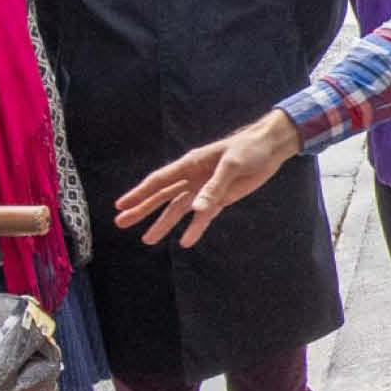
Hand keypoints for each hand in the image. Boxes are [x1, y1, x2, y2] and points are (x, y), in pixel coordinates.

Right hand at [115, 111, 302, 247]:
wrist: (269, 149)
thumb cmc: (248, 149)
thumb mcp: (232, 164)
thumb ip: (214, 187)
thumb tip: (195, 210)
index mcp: (190, 164)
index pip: (159, 180)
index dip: (139, 193)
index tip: (121, 205)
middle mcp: (193, 178)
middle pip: (162, 196)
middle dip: (142, 209)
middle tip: (121, 223)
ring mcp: (205, 190)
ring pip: (178, 209)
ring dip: (163, 224)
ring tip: (147, 240)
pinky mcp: (220, 199)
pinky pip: (204, 217)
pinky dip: (195, 228)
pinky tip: (185, 242)